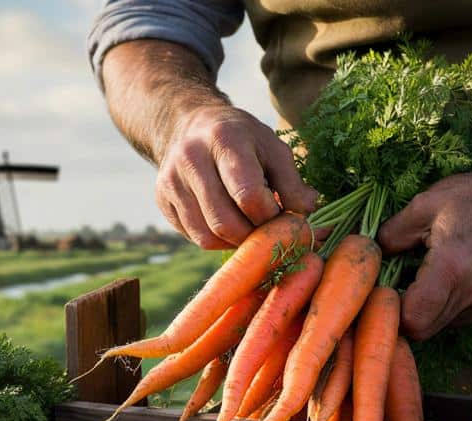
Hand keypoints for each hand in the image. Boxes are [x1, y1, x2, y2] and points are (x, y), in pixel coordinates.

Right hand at [156, 105, 317, 249]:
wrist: (192, 125)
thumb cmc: (243, 139)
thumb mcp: (273, 148)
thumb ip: (293, 182)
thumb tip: (309, 215)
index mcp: (224, 139)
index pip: (249, 196)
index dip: (272, 216)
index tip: (284, 215)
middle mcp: (191, 158)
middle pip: (225, 222)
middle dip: (254, 236)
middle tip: (270, 231)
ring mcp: (171, 181)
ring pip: (207, 237)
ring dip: (236, 244)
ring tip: (252, 229)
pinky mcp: (162, 199)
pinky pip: (194, 237)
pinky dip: (218, 241)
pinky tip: (232, 225)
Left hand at [376, 161, 471, 339]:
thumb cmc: (471, 198)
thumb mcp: (423, 205)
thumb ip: (390, 236)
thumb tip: (369, 260)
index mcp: (452, 266)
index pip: (411, 319)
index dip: (390, 311)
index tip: (383, 292)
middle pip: (423, 330)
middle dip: (403, 315)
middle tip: (397, 288)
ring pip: (440, 329)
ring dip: (425, 313)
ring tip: (424, 281)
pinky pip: (458, 321)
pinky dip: (444, 309)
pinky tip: (446, 282)